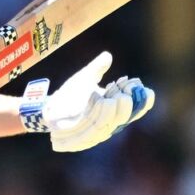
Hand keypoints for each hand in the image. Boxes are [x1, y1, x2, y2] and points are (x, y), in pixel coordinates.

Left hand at [22, 51, 154, 151]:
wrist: (49, 110)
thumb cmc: (70, 95)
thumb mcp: (84, 78)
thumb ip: (97, 68)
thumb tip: (107, 56)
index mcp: (114, 111)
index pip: (135, 110)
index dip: (143, 101)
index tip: (145, 89)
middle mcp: (108, 124)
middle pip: (123, 116)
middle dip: (128, 103)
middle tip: (128, 90)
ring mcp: (96, 133)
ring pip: (109, 123)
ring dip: (115, 110)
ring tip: (119, 97)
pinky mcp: (83, 139)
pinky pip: (93, 130)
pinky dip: (99, 119)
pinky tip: (104, 103)